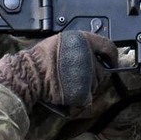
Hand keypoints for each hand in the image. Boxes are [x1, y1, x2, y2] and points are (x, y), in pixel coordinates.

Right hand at [0, 31, 117, 109]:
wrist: (29, 74)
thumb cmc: (40, 59)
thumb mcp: (61, 42)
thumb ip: (80, 46)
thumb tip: (93, 53)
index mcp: (83, 40)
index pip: (109, 47)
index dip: (111, 56)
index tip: (110, 61)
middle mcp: (88, 56)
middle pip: (102, 70)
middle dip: (94, 75)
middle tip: (78, 76)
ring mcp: (86, 75)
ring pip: (96, 85)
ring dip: (87, 86)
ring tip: (69, 83)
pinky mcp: (82, 91)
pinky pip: (87, 98)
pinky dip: (80, 98)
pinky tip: (68, 92)